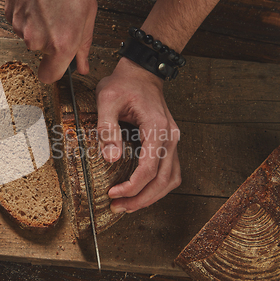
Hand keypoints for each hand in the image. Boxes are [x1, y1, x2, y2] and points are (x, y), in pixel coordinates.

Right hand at [4, 0, 96, 82]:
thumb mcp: (88, 14)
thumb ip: (84, 45)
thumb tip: (82, 65)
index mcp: (61, 44)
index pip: (49, 77)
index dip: (53, 71)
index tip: (56, 65)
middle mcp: (38, 40)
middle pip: (41, 53)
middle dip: (50, 42)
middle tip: (60, 19)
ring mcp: (21, 29)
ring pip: (30, 37)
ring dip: (39, 27)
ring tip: (49, 5)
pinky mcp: (9, 16)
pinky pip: (20, 24)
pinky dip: (28, 16)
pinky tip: (37, 0)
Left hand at [96, 57, 181, 212]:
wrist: (142, 72)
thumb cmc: (124, 84)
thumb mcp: (107, 99)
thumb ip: (107, 128)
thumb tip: (111, 158)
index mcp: (157, 128)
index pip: (149, 168)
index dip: (131, 187)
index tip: (113, 194)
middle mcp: (170, 137)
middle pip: (164, 180)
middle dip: (142, 199)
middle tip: (119, 208)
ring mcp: (172, 140)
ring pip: (171, 179)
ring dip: (152, 196)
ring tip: (129, 205)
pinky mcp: (168, 142)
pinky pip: (169, 171)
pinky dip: (157, 186)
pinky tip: (140, 191)